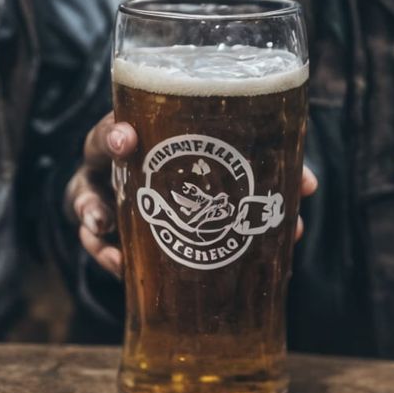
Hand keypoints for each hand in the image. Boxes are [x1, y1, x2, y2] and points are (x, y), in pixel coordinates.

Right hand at [65, 112, 316, 278]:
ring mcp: (104, 189)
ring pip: (86, 207)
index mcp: (142, 128)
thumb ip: (259, 164)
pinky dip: (109, 257)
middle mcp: (115, 157)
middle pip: (93, 168)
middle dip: (94, 191)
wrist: (174, 180)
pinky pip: (99, 242)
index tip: (125, 139)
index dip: (115, 131)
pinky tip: (123, 269)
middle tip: (104, 217)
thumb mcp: (224, 152)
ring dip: (97, 231)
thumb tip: (307, 187)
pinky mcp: (107, 224)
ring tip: (114, 256)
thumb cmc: (203, 157)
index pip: (117, 123)